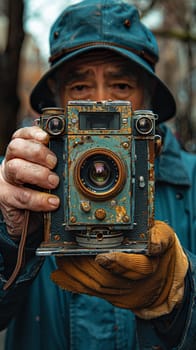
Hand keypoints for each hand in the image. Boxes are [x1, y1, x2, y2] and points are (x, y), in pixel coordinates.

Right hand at [0, 126, 59, 237]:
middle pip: (16, 147)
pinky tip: (52, 202)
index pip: (22, 135)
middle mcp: (11, 162)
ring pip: (15, 168)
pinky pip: (21, 196)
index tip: (46, 137)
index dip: (33, 133)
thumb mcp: (48, 174)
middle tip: (54, 163)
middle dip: (37, 152)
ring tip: (54, 182)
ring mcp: (6, 180)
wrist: (25, 217)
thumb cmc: (38, 190)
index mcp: (21, 153)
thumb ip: (54, 163)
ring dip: (38, 174)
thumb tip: (72, 157)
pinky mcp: (6, 198)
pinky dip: (38, 199)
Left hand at [51, 221, 187, 318]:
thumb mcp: (165, 238)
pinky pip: (92, 292)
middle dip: (86, 266)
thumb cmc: (160, 250)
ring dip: (76, 274)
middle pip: (109, 278)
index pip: (136, 267)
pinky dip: (74, 284)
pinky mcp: (112, 296)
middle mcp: (135, 284)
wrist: (162, 276)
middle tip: (68, 252)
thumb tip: (152, 241)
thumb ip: (159, 238)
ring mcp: (123, 293)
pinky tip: (59, 275)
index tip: (101, 256)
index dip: (118, 262)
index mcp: (151, 265)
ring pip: (98, 287)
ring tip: (61, 258)